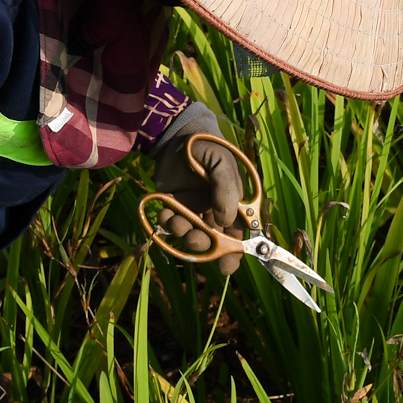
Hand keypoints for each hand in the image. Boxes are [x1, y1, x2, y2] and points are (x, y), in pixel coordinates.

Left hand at [152, 102, 244, 275]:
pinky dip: (167, 224)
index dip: (234, 253)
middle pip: (214, 240)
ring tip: (175, 220)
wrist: (177, 135)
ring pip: (191, 234)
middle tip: (195, 239)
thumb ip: (226, 192)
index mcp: (234, 204)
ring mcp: (194, 210)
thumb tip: (223, 222)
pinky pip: (172, 224)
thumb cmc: (208, 148)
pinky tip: (164, 213)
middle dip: (204, 245)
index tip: (227, 267)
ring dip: (183, 233)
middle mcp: (215, 211)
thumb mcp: (222, 165)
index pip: (238, 234)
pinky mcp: (175, 206)